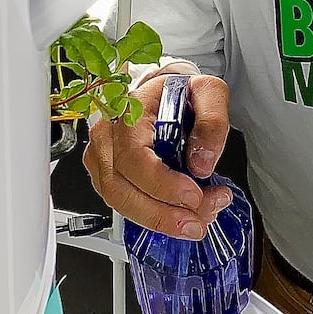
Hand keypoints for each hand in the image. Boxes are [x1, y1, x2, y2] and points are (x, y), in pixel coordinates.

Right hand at [81, 73, 232, 239]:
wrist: (163, 91)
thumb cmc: (180, 92)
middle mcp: (107, 134)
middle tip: (198, 221)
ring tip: (195, 222)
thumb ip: (211, 122)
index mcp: (130, 111)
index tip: (193, 195)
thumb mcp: (208, 93)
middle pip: (121, 188)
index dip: (161, 183)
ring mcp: (101, 156)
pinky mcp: (105, 174)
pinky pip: (122, 204)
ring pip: (118, 201)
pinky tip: (179, 216)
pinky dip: (151, 217)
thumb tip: (201, 163)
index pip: (133, 155)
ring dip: (158, 220)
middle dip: (162, 214)